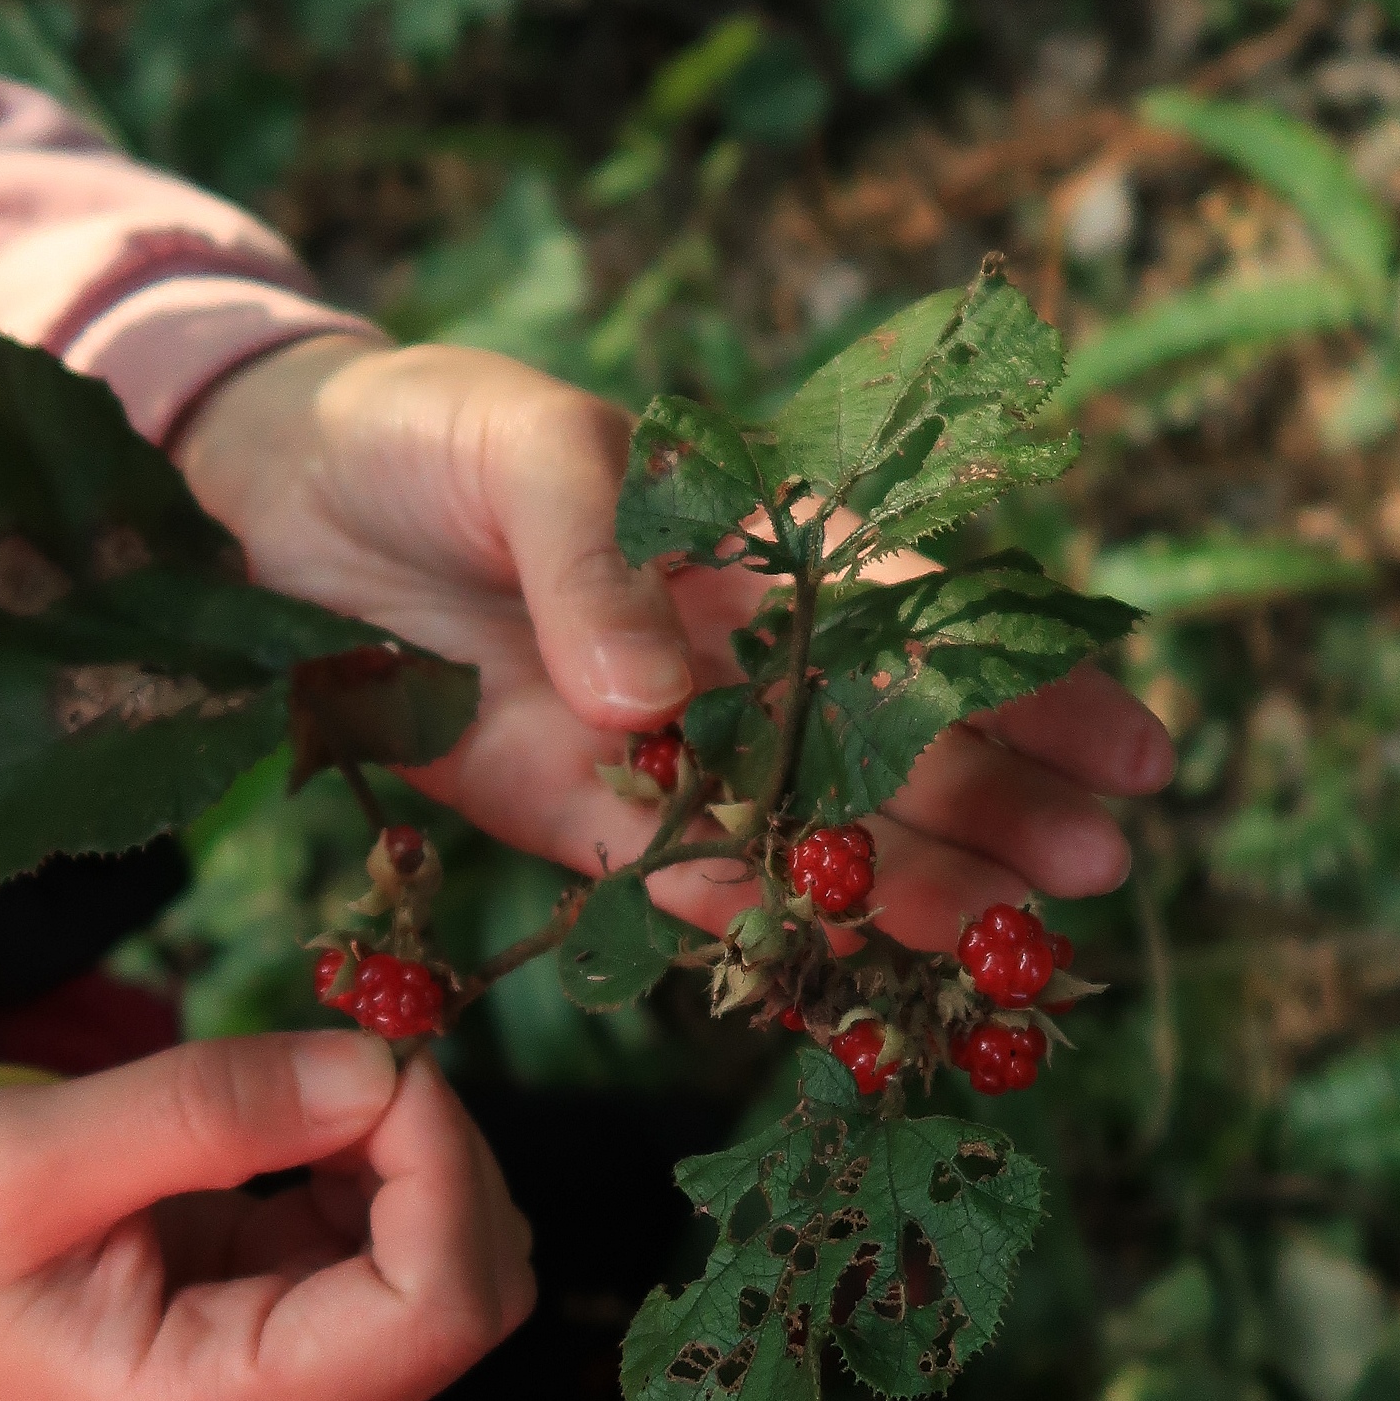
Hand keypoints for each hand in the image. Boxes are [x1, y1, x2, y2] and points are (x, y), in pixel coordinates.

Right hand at [0, 1034, 534, 1400]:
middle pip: (468, 1297)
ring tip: (290, 1087)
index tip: (375, 1059)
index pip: (434, 1312)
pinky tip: (287, 1127)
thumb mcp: (35, 1150)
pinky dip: (376, 1169)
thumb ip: (210, 1108)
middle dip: (437, 1155)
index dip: (441, 1168)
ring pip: (453, 1270)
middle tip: (344, 1050)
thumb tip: (377, 1068)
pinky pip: (399, 1253)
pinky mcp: (293, 1352)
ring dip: (409, 1155)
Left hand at [175, 337, 1174, 949]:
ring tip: (1009, 944)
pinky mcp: (558, 808)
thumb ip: (597, 561)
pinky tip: (832, 966)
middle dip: (994, 801)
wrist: (271, 494)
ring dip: (903, 883)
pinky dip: (740, 920)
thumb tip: (655, 698)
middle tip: (1102, 873)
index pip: (905, 616)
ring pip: (800, 826)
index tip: (1128, 735)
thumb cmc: (421, 434)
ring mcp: (647, 739)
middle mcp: (717, 649)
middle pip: (881, 738)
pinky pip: (668, 875)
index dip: (1016, 678)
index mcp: (743, 538)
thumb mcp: (523, 452)